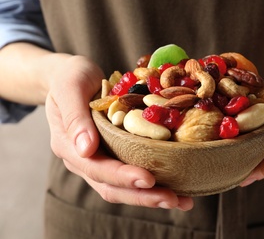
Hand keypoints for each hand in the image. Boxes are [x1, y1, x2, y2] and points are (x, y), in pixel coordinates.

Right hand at [45, 55, 192, 209]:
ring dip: (150, 197)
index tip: (148, 179)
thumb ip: (75, 116)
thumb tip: (86, 149)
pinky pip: (130, 174)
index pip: (96, 168)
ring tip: (181, 201)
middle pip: (112, 187)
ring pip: (122, 188)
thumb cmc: (70, 77)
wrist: (70, 77)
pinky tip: (175, 187)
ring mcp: (98, 160)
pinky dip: (151, 184)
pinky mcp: (112, 155)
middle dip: (143, 196)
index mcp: (68, 145)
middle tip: (174, 199)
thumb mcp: (69, 87)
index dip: (122, 176)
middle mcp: (82, 159)